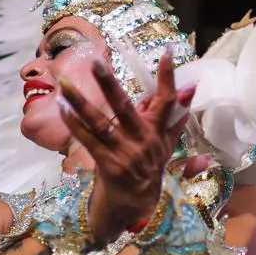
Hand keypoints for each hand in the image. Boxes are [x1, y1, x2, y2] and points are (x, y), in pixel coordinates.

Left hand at [58, 51, 206, 240]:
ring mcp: (125, 153)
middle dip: (109, 84)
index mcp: (158, 131)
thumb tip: (192, 85)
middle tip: (95, 62)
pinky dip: (75, 124)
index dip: (168, 77)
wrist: (138, 203)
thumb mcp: (166, 140)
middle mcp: (143, 141)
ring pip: (100, 123)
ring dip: (80, 102)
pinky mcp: (109, 165)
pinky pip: (88, 141)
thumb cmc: (150, 165)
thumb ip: (176, 114)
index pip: (167, 100)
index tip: (166, 51)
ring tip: (64, 84)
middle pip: (124, 107)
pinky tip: (63, 108)